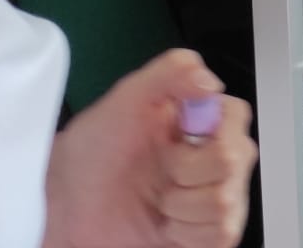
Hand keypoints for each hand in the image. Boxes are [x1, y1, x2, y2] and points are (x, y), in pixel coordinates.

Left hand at [43, 50, 256, 247]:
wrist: (66, 215)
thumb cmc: (91, 159)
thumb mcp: (122, 101)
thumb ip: (170, 72)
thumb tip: (212, 83)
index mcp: (203, 120)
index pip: (237, 116)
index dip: (205, 133)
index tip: (173, 140)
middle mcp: (216, 156)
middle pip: (234, 161)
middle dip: (186, 173)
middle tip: (162, 174)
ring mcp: (215, 197)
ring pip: (226, 203)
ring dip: (182, 208)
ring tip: (161, 204)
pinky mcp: (208, 235)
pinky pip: (222, 235)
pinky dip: (188, 236)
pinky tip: (168, 227)